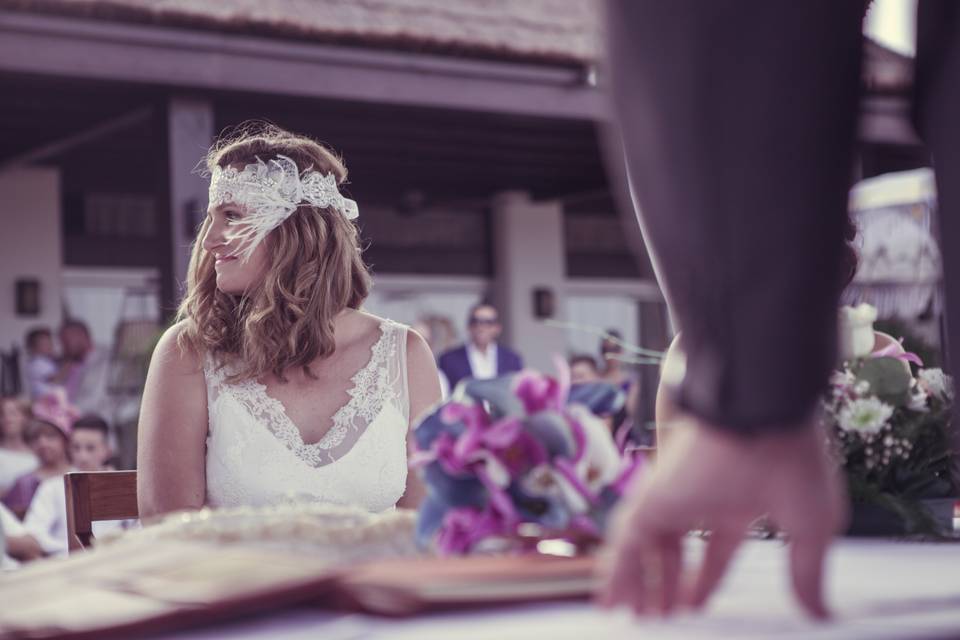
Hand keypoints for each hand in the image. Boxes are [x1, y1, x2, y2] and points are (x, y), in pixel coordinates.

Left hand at [597, 415, 845, 617]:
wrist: (762, 413)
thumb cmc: (795, 463)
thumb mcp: (812, 528)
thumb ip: (807, 573)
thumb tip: (820, 617)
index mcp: (739, 504)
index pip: (716, 548)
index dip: (704, 579)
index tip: (693, 609)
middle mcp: (701, 499)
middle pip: (673, 547)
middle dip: (665, 583)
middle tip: (657, 618)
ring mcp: (673, 495)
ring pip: (644, 545)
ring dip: (637, 582)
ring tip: (634, 617)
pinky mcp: (650, 496)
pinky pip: (625, 539)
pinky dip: (616, 570)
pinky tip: (611, 599)